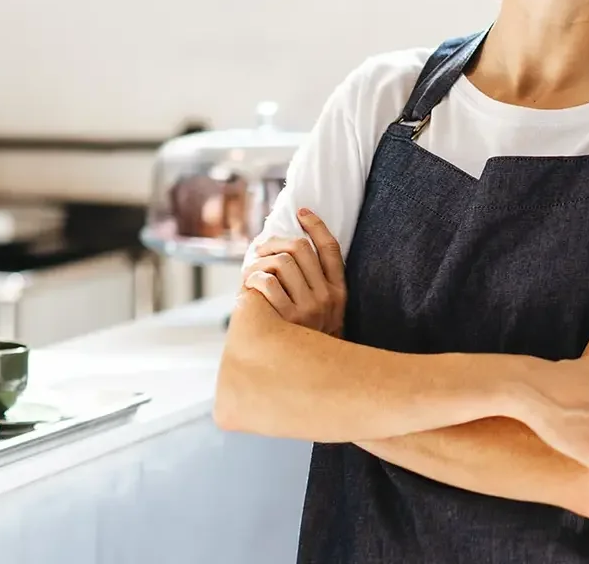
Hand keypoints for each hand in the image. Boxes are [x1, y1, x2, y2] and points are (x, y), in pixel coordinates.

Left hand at [242, 208, 346, 335]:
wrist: (308, 377)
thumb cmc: (307, 339)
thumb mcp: (326, 313)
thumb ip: (316, 286)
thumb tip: (294, 251)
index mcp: (339, 291)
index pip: (330, 248)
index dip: (317, 225)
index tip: (302, 211)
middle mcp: (327, 297)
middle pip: (302, 249)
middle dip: (276, 242)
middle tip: (262, 247)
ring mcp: (308, 308)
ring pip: (283, 262)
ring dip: (262, 260)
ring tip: (252, 268)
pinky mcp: (287, 319)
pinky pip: (267, 282)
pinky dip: (254, 278)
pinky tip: (249, 285)